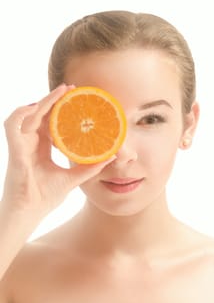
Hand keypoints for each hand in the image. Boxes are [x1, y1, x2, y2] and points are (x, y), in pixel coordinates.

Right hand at [2, 84, 114, 218]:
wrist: (29, 213)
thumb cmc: (44, 197)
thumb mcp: (72, 179)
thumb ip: (89, 168)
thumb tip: (111, 157)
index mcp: (41, 148)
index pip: (50, 122)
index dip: (60, 110)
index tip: (76, 100)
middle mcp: (30, 143)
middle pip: (40, 114)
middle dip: (54, 100)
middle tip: (71, 89)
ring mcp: (21, 145)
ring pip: (28, 114)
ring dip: (43, 102)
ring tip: (60, 93)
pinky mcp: (15, 151)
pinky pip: (12, 126)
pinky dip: (21, 114)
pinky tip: (36, 107)